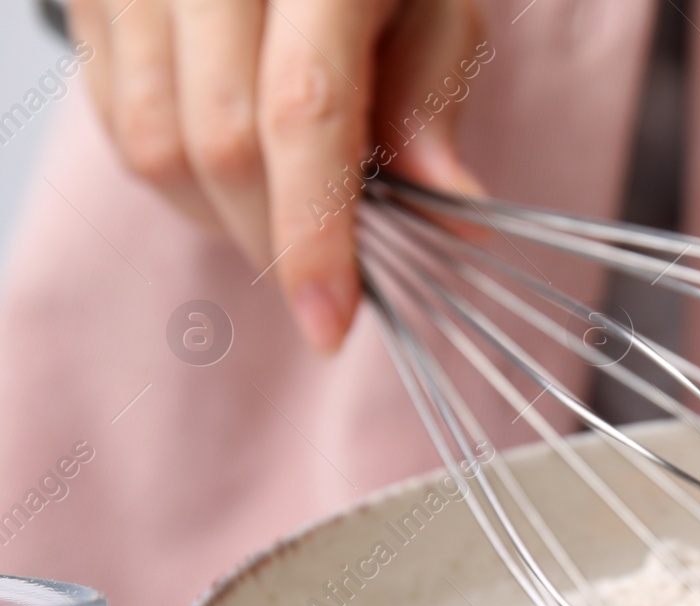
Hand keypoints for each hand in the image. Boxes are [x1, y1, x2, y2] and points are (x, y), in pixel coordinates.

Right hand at [69, 0, 484, 352]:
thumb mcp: (433, 12)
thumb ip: (433, 104)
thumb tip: (457, 211)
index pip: (303, 114)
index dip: (314, 235)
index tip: (329, 327)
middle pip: (224, 147)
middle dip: (275, 240)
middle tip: (324, 273)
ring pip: (158, 149)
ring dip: (222, 217)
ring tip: (280, 211)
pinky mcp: (91, 2)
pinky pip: (120, 127)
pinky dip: (179, 178)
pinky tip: (229, 167)